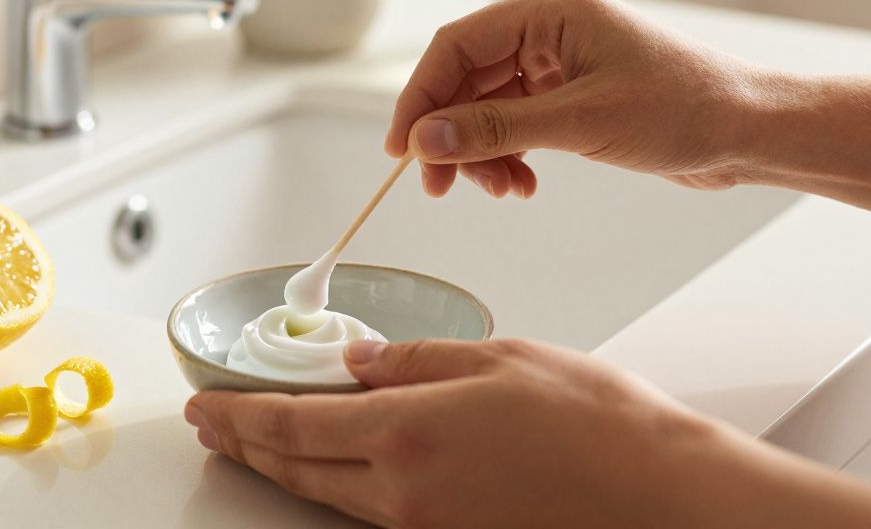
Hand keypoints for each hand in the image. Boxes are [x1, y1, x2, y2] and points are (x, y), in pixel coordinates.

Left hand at [184, 338, 722, 527]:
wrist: (663, 495)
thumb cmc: (597, 423)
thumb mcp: (496, 359)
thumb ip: (413, 361)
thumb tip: (359, 362)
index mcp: (405, 433)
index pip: (291, 425)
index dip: (238, 416)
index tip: (207, 406)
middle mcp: (403, 491)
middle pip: (295, 468)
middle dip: (244, 445)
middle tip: (212, 426)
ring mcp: (424, 525)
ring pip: (326, 494)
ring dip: (282, 466)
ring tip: (253, 444)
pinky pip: (368, 512)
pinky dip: (332, 484)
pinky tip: (330, 465)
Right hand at [386, 0, 759, 197]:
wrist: (749, 131)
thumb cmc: (687, 110)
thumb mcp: (582, 123)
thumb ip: (497, 129)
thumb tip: (427, 141)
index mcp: (550, 10)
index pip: (456, 46)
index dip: (420, 97)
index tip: (402, 149)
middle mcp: (548, 27)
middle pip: (465, 77)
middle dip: (450, 134)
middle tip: (439, 186)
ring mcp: (558, 60)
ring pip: (485, 105)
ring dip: (481, 151)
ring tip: (499, 189)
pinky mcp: (569, 92)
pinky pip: (513, 120)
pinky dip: (507, 153)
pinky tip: (520, 183)